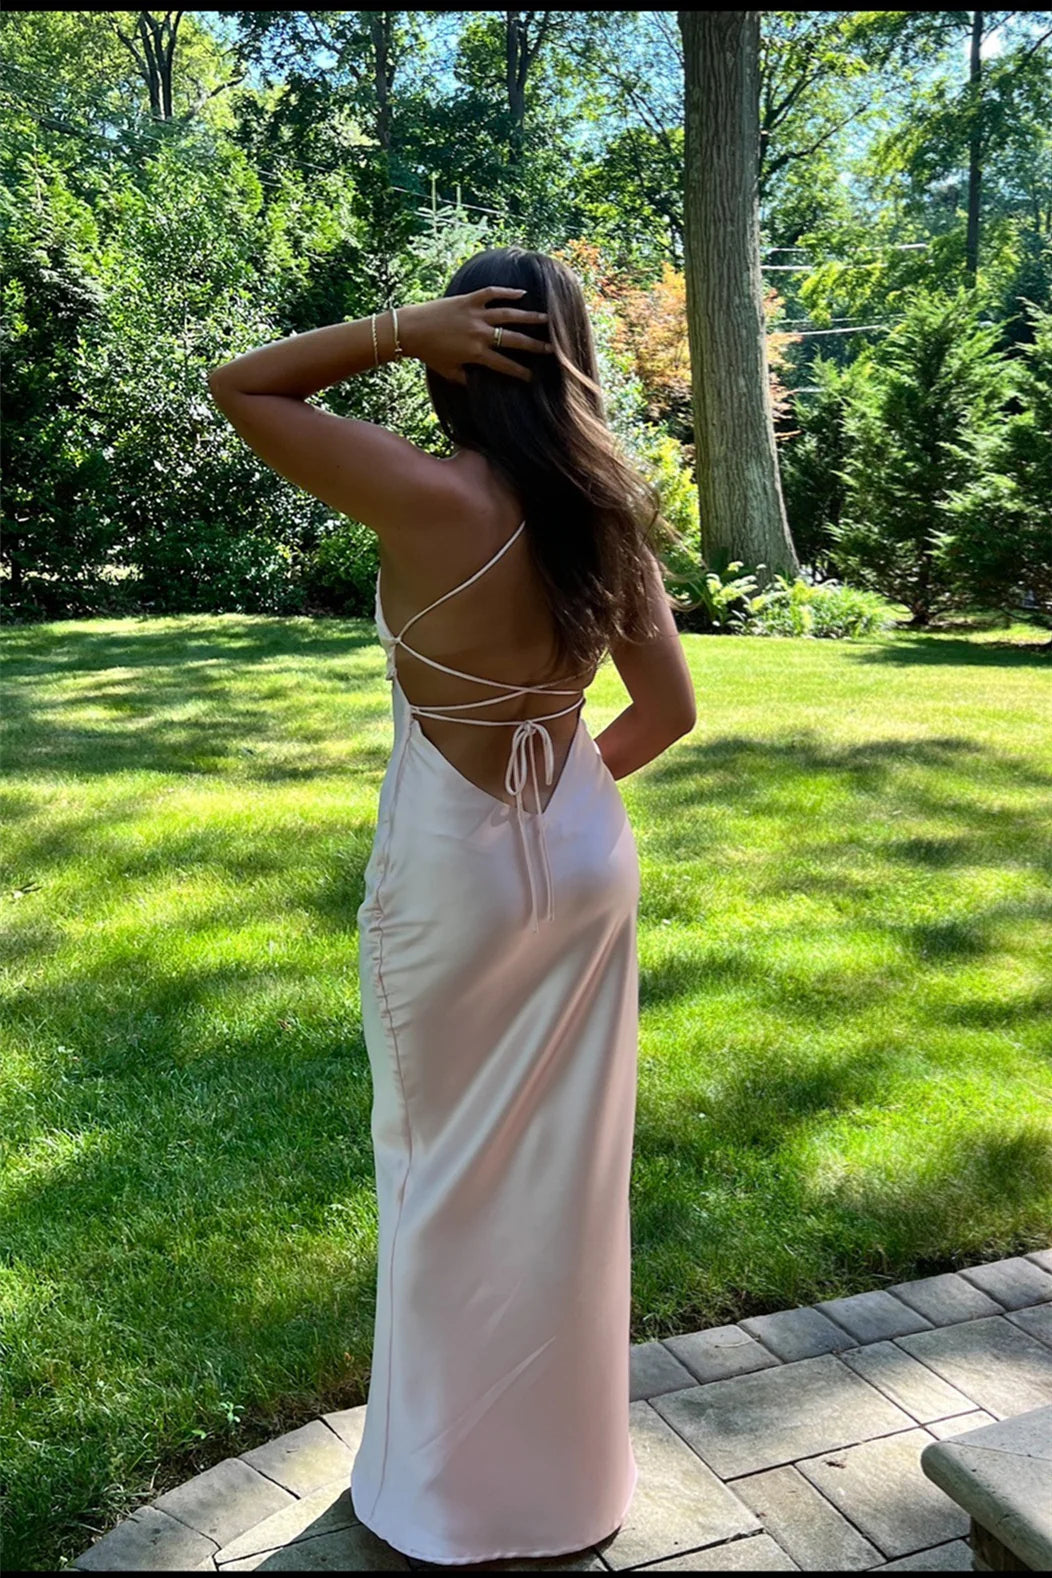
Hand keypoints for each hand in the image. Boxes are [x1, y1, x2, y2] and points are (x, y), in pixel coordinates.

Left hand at [398, 288, 551, 385]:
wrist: (409, 329)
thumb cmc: (428, 353)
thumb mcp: (449, 372)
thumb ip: (467, 378)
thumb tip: (481, 386)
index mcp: (475, 353)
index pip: (504, 365)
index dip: (520, 372)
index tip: (533, 377)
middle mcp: (479, 333)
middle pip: (513, 340)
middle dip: (534, 345)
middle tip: (552, 348)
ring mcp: (475, 314)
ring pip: (508, 314)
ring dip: (529, 317)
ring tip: (547, 318)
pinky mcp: (468, 299)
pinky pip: (492, 294)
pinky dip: (507, 292)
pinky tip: (522, 293)